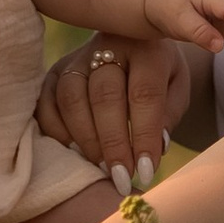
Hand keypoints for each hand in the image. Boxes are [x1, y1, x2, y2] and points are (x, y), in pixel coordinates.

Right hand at [36, 30, 192, 187]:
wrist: (133, 44)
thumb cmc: (160, 75)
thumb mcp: (178, 88)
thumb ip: (169, 115)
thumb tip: (155, 149)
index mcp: (147, 48)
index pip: (144, 94)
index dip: (143, 136)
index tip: (146, 173)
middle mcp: (109, 46)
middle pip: (104, 95)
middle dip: (113, 143)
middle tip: (121, 178)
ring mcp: (77, 57)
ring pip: (71, 96)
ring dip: (85, 139)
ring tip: (100, 168)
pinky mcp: (56, 70)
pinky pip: (46, 101)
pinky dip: (57, 131)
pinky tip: (74, 152)